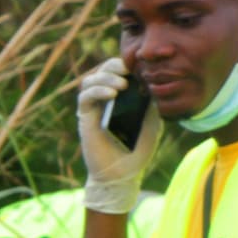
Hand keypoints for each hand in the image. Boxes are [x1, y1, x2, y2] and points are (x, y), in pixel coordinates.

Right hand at [75, 56, 158, 215]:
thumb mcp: (153, 121)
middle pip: (103, 69)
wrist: (124, 173)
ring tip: (122, 85)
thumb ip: (152, 101)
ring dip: (106, 77)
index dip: (126, 63)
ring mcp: (94, 106)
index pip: (119, 70)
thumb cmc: (139, 148)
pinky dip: (97, 91)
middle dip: (115, 66)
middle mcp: (106, 98)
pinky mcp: (85, 116)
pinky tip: (112, 95)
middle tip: (128, 72)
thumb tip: (152, 79)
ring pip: (91, 79)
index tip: (140, 67)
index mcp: (123, 95)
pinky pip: (85, 96)